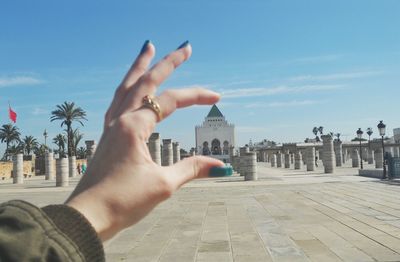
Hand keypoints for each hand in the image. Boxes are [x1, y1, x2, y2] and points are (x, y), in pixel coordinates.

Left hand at [66, 41, 223, 240]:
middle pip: (145, 81)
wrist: (88, 217)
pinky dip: (127, 87)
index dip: (196, 96)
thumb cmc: (122, 201)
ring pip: (126, 86)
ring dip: (140, 66)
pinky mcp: (107, 137)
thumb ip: (192, 169)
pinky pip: (118, 102)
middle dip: (167, 62)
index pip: (170, 101)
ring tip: (148, 49)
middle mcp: (120, 120)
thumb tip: (221, 165)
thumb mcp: (163, 184)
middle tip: (185, 47)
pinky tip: (131, 87)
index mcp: (133, 126)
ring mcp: (110, 127)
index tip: (217, 97)